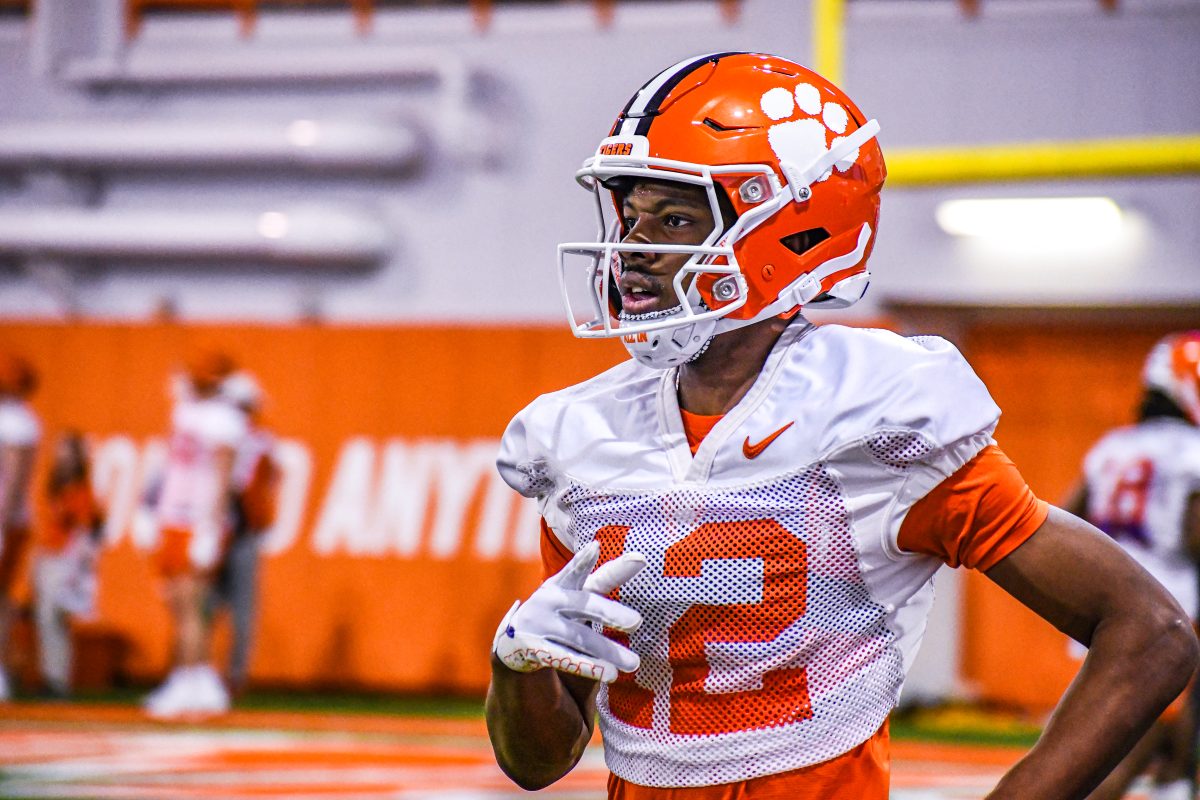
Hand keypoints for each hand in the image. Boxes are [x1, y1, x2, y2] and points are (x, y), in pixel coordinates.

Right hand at [493, 541, 645, 683]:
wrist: (512, 643)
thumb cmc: (558, 613)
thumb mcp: (578, 594)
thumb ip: (605, 579)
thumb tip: (640, 557)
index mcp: (563, 583)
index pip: (577, 571)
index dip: (584, 560)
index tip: (594, 547)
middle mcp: (550, 600)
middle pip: (583, 606)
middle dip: (610, 613)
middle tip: (637, 622)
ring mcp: (539, 624)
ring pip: (578, 638)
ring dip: (606, 650)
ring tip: (633, 663)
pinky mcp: (534, 648)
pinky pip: (565, 658)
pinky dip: (588, 666)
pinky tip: (609, 673)